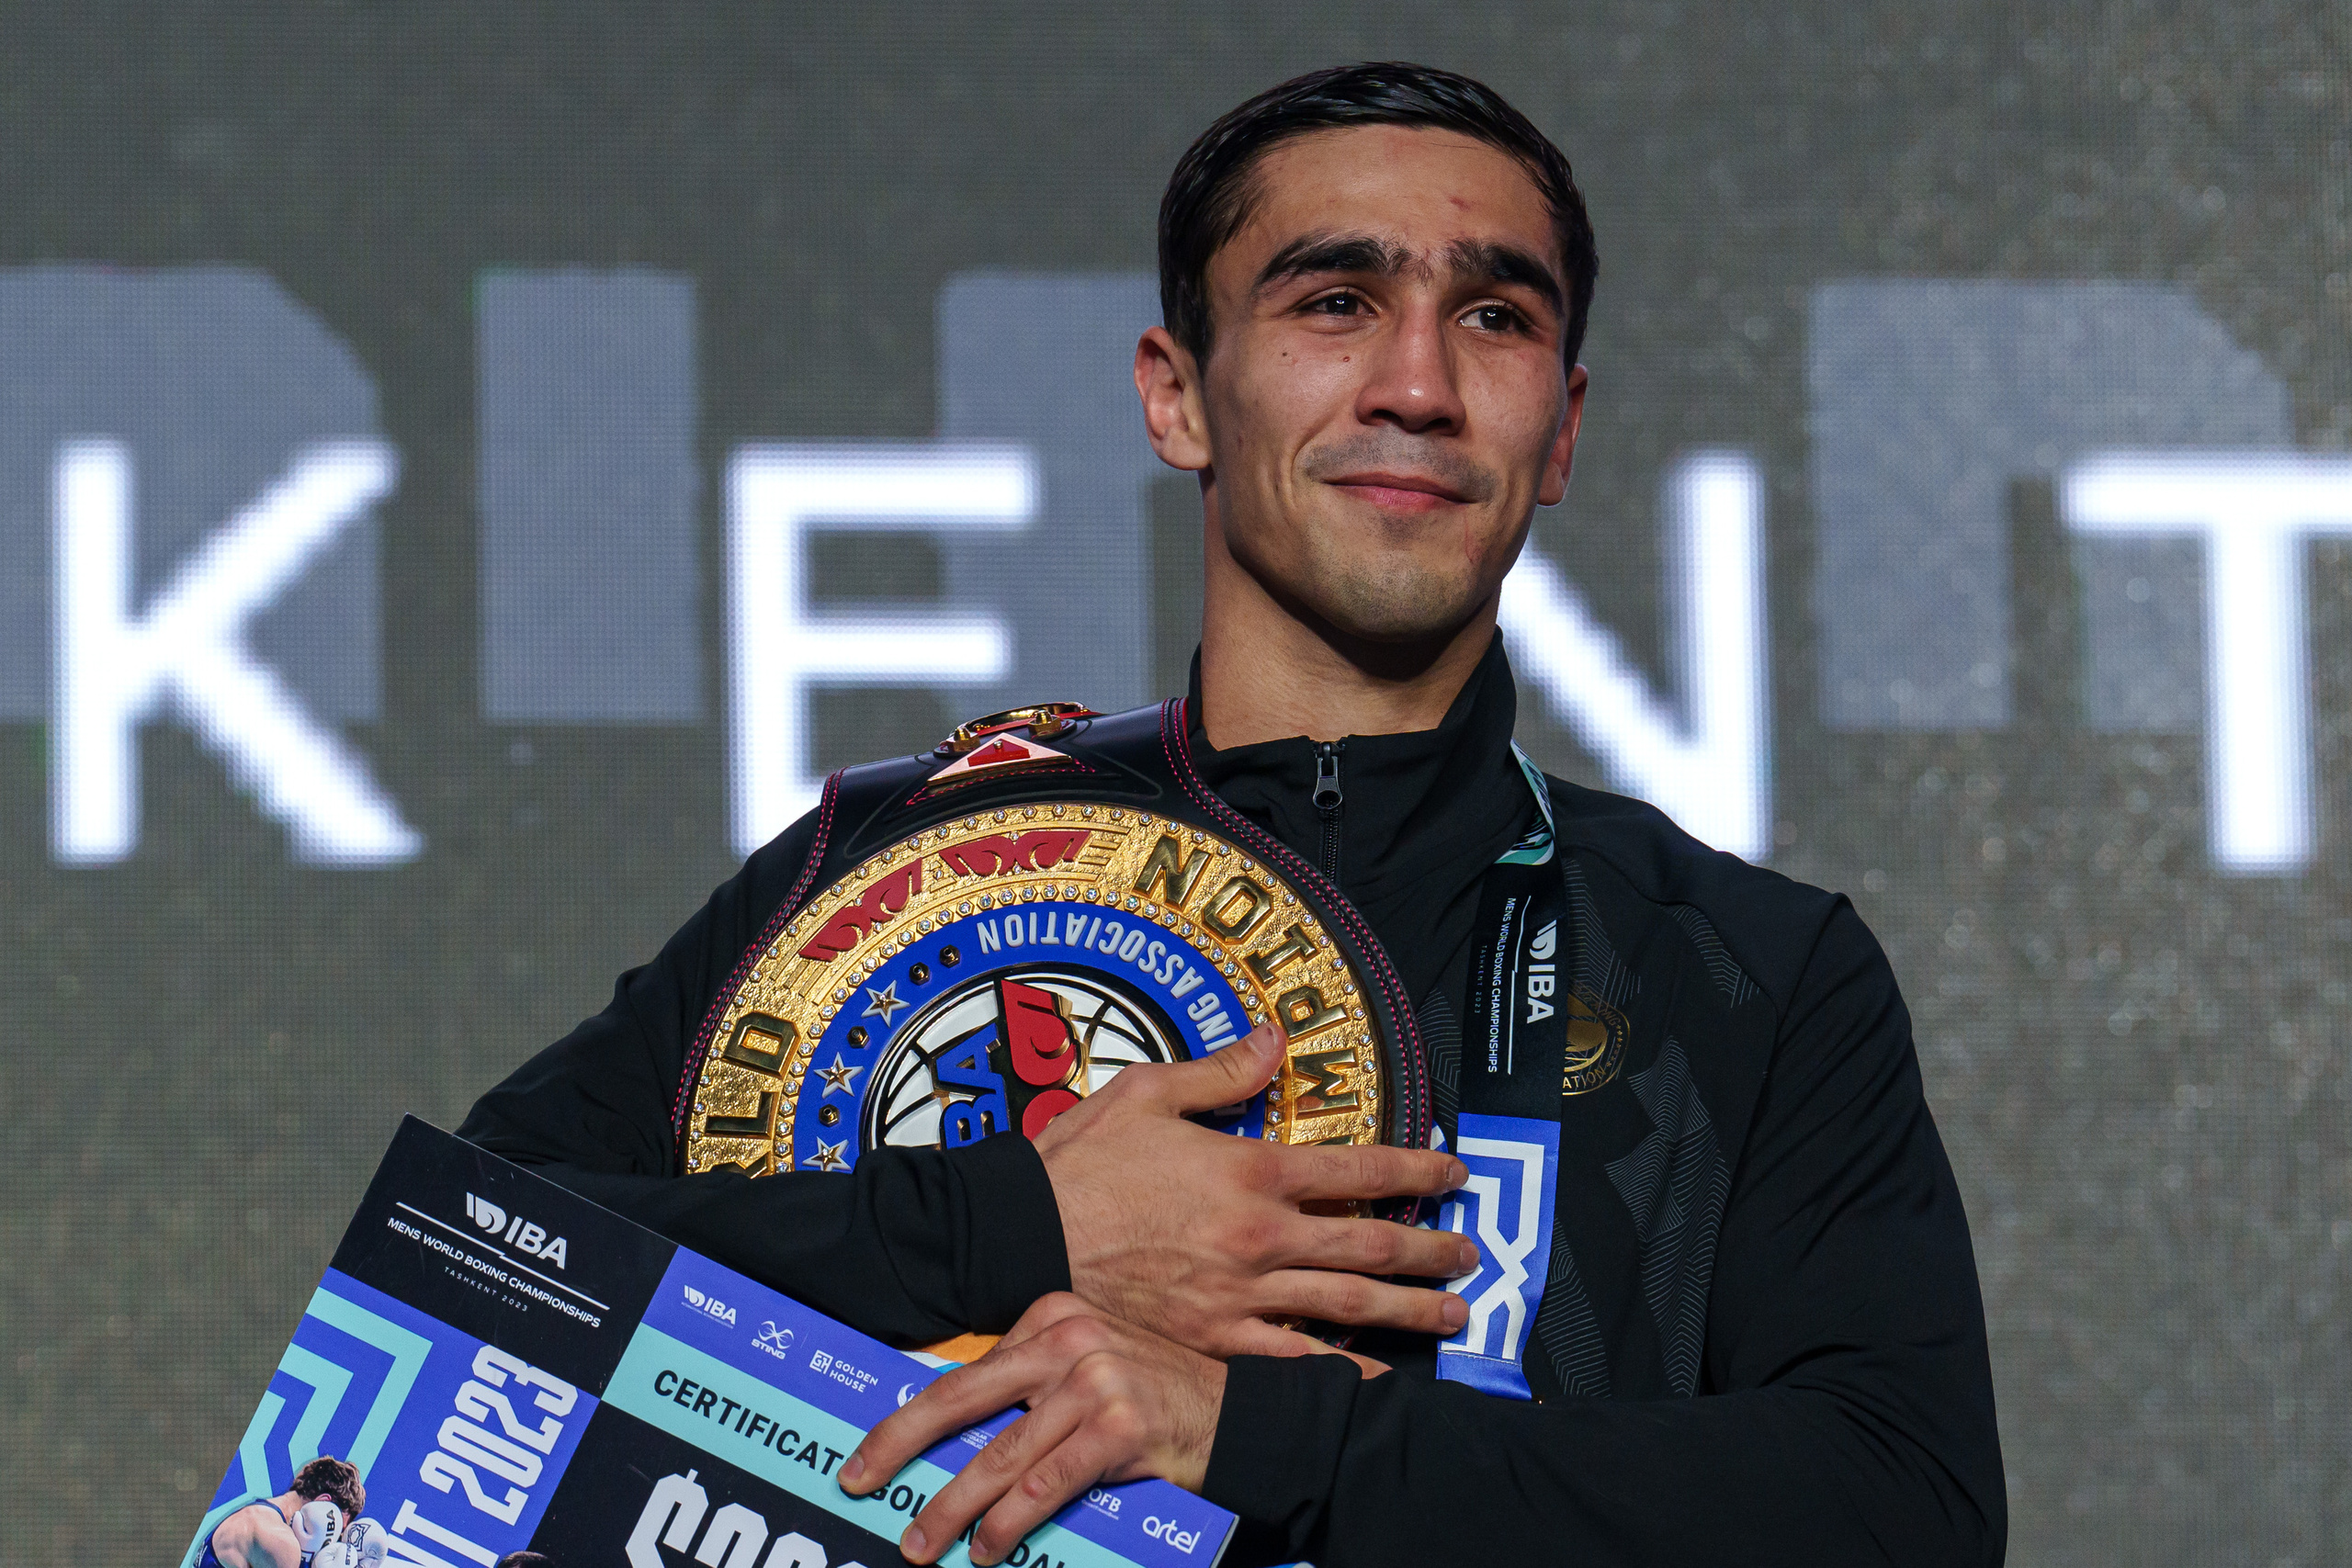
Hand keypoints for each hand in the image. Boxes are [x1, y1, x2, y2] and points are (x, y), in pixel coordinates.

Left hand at [840, 1294, 1229, 1565]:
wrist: (1241, 1416)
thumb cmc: (1155, 1399)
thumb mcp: (1090, 1369)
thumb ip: (1032, 1387)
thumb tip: (953, 1433)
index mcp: (1052, 1317)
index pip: (964, 1373)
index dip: (908, 1416)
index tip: (868, 1451)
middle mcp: (1069, 1340)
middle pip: (961, 1398)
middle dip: (898, 1445)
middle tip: (856, 1481)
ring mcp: (1094, 1382)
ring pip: (999, 1456)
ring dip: (950, 1508)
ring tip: (920, 1543)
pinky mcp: (1118, 1427)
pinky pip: (1044, 1485)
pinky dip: (1007, 1524)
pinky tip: (986, 1549)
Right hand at [1033, 1023, 1477, 1356]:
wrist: (1020, 1236)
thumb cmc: (1080, 1160)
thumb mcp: (1148, 1091)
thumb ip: (1221, 1070)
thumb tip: (1274, 1038)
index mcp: (1252, 1169)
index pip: (1359, 1169)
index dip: (1417, 1170)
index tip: (1453, 1173)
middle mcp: (1261, 1235)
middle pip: (1371, 1244)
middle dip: (1432, 1250)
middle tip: (1473, 1254)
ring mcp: (1241, 1294)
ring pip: (1347, 1305)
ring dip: (1410, 1311)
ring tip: (1453, 1316)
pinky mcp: (1212, 1339)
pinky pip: (1290, 1362)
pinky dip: (1340, 1373)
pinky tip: (1376, 1381)